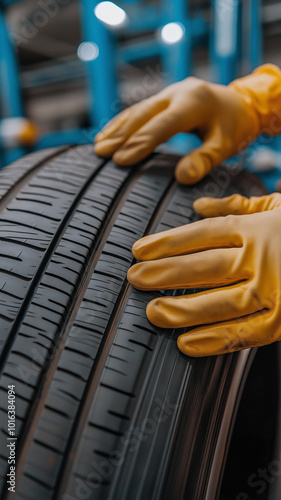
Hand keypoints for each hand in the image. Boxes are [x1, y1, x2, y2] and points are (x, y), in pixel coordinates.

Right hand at [95, 64, 280, 183]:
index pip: (162, 125)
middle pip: (143, 115)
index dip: (140, 143)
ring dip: (117, 128)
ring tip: (98, 146)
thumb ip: (205, 160)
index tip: (120, 160)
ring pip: (138, 110)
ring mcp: (169, 93)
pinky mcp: (165, 97)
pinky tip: (108, 133)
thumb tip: (182, 178)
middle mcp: (178, 93)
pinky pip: (140, 110)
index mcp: (194, 102)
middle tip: (100, 153)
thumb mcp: (226, 145)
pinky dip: (123, 122)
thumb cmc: (234, 126)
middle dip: (120, 135)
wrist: (241, 101)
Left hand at [127, 193, 280, 356]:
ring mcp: (278, 289)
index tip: (138, 250)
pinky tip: (186, 344)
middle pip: (204, 265)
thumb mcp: (277, 206)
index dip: (167, 242)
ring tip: (152, 312)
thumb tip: (198, 206)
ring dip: (183, 308)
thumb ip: (238, 206)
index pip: (203, 233)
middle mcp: (265, 256)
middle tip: (134, 280)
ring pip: (221, 301)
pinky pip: (248, 333)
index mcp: (260, 227)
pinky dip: (217, 341)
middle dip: (165, 273)